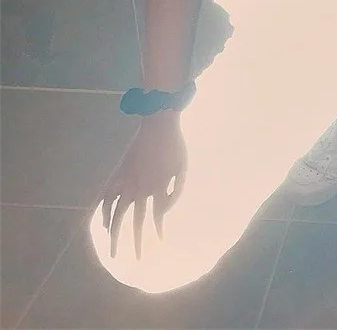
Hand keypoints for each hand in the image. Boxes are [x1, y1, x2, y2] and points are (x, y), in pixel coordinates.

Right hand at [100, 111, 186, 259]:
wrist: (159, 125)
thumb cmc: (175, 146)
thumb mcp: (183, 167)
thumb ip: (177, 190)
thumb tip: (164, 211)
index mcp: (159, 187)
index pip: (158, 216)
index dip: (159, 230)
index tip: (161, 243)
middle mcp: (141, 189)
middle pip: (137, 222)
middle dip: (137, 242)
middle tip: (136, 260)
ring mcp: (127, 183)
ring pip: (118, 215)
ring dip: (116, 235)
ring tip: (113, 252)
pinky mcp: (119, 176)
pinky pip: (107, 199)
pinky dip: (105, 214)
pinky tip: (104, 227)